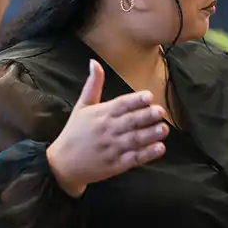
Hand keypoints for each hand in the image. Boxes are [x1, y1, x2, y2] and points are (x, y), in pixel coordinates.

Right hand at [47, 60, 166, 197]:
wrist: (63, 164)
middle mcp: (107, 130)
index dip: (135, 100)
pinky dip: (147, 154)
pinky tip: (159, 148)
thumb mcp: (81, 106)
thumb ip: (92, 85)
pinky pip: (134, 158)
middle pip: (130, 121)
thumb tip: (94, 62)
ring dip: (150, 134)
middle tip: (161, 111)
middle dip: (146, 116)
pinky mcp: (116, 165)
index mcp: (100, 114)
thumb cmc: (74, 132)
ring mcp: (112, 148)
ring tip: (164, 129)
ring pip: (134, 140)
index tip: (149, 96)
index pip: (120, 104)